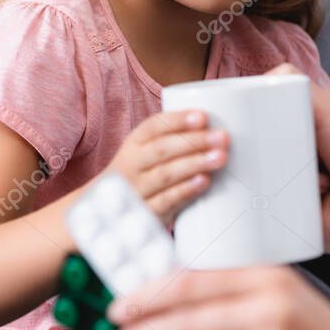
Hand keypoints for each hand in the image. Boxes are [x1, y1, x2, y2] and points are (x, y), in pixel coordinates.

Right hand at [105, 109, 229, 229]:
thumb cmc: (140, 175)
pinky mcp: (145, 213)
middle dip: (194, 141)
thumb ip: (173, 141)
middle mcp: (132, 164)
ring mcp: (136, 189)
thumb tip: (215, 130)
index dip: (178, 120)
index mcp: (134, 143)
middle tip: (222, 137)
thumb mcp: (145, 153)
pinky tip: (203, 182)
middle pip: (162, 149)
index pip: (154, 126)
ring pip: (165, 174)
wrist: (108, 211)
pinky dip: (185, 190)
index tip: (202, 116)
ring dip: (194, 164)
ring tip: (220, 157)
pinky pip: (165, 200)